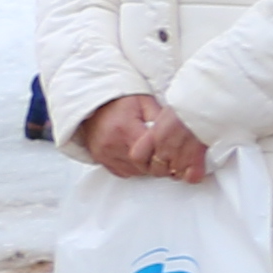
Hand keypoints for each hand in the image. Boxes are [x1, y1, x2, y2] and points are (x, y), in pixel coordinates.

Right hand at [80, 92, 205, 180]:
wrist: (94, 102)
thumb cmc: (121, 101)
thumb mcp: (145, 103)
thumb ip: (160, 118)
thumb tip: (178, 131)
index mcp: (125, 128)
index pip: (149, 153)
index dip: (164, 155)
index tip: (174, 152)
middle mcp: (112, 143)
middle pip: (142, 166)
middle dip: (157, 163)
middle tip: (167, 156)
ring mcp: (103, 153)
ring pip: (133, 171)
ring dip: (145, 167)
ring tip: (153, 155)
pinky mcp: (99, 157)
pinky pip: (121, 172)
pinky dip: (133, 168)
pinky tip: (139, 159)